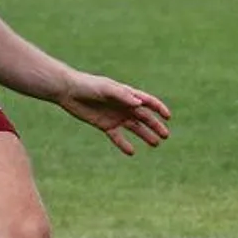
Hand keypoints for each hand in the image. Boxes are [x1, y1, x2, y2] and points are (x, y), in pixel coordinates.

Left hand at [55, 71, 170, 155]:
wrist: (69, 91)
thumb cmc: (88, 85)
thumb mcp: (106, 89)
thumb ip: (123, 96)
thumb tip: (140, 104)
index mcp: (127, 94)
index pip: (147, 101)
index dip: (159, 108)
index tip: (168, 117)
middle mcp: (124, 106)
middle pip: (144, 117)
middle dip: (155, 125)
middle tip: (165, 135)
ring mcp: (115, 116)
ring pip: (134, 128)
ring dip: (145, 135)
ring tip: (156, 144)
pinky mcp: (105, 125)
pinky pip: (117, 137)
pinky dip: (124, 144)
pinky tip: (132, 152)